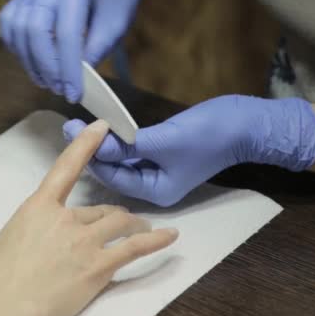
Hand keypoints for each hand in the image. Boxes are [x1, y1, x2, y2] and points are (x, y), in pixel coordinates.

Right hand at [0, 0, 141, 102]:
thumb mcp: (116, 20)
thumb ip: (98, 47)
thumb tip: (80, 78)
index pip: (66, 34)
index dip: (68, 69)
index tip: (73, 95)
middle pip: (34, 29)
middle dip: (46, 66)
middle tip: (59, 89)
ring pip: (16, 28)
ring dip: (29, 61)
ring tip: (46, 82)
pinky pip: (9, 24)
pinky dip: (17, 48)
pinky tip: (33, 62)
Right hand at [0, 120, 177, 315]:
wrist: (8, 306)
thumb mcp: (7, 239)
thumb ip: (30, 227)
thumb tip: (37, 230)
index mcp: (39, 208)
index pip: (66, 168)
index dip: (85, 145)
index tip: (101, 128)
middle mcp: (66, 219)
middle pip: (98, 210)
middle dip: (109, 217)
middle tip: (119, 221)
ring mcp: (85, 241)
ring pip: (120, 223)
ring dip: (134, 223)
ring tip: (145, 226)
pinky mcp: (100, 266)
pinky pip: (134, 248)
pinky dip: (155, 240)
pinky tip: (169, 236)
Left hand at [63, 95, 314, 206]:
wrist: (244, 124)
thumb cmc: (208, 134)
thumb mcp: (165, 140)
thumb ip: (129, 144)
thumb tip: (94, 142)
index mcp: (156, 191)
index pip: (113, 176)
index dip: (91, 154)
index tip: (70, 131)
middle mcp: (154, 186)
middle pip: (115, 169)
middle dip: (94, 149)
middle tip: (70, 125)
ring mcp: (159, 171)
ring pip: (123, 159)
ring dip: (106, 143)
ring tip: (81, 124)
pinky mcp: (163, 155)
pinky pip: (135, 151)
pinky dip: (122, 140)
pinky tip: (106, 127)